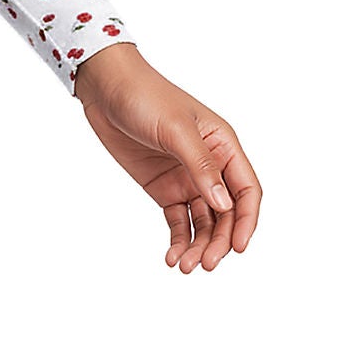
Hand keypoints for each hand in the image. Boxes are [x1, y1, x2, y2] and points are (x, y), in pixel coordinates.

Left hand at [71, 43, 262, 272]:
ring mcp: (187, 178)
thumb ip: (201, 166)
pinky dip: (178, 239)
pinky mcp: (163, 187)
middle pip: (226, 214)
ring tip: (184, 266)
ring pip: (203, 222)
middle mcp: (211, 165)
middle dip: (220, 241)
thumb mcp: (175, 129)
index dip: (247, 221)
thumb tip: (225, 206)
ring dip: (198, 245)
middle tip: (204, 264)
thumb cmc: (145, 95)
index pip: (246, 191)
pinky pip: (178, 220)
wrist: (106, 88)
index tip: (239, 248)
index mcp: (224, 146)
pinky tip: (171, 255)